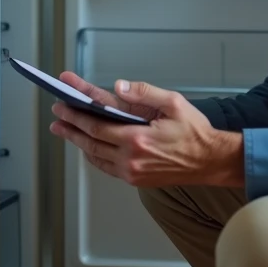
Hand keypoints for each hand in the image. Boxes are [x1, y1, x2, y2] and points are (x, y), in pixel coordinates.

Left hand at [49, 76, 243, 187]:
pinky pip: (107, 167)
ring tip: (65, 130)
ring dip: (78, 142)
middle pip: (90, 142)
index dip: (75, 115)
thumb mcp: (173, 103)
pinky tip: (89, 145)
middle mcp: (131, 159)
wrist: (211, 162)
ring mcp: (132, 172)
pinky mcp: (136, 180)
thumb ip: (144, 92)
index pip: (96, 125)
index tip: (62, 105)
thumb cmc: (195, 132)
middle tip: (56, 118)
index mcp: (138, 139)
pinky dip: (94, 155)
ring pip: (96, 157)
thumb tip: (119, 86)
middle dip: (70, 128)